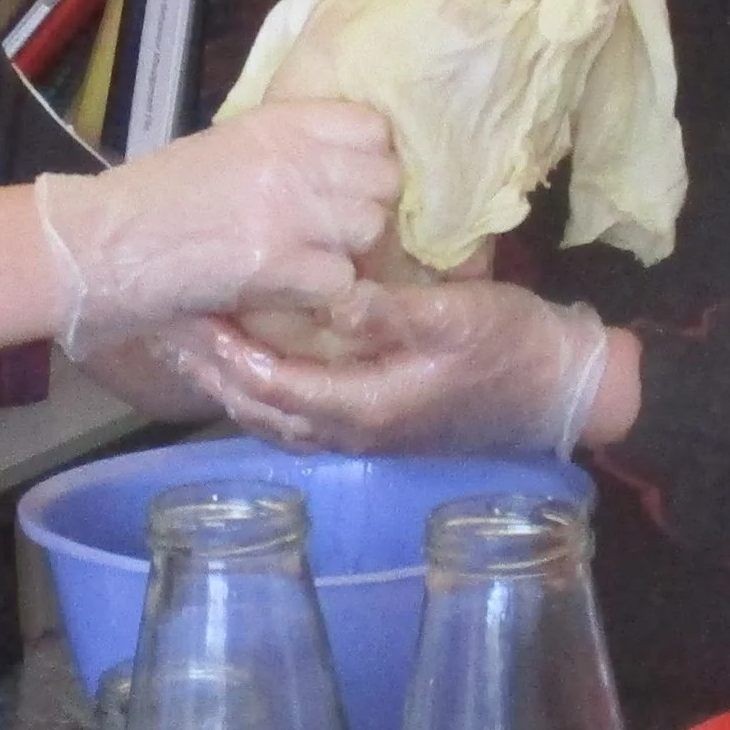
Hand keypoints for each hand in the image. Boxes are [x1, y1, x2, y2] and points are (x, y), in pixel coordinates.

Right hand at [35, 105, 398, 358]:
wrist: (105, 244)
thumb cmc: (157, 198)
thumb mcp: (227, 149)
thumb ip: (287, 150)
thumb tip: (342, 166)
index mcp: (280, 123)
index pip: (374, 128)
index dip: (372, 159)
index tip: (351, 182)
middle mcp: (294, 159)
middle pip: (384, 181)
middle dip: (366, 208)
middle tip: (335, 231)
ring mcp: (292, 212)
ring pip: (370, 231)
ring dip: (348, 252)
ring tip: (311, 262)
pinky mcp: (282, 266)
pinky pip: (341, 281)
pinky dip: (323, 294)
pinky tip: (291, 292)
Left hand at [202, 279, 616, 457]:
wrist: (559, 389)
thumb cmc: (508, 346)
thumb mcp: (453, 317)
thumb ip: (385, 312)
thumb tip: (324, 297)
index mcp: (361, 407)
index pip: (268, 384)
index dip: (224, 350)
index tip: (188, 310)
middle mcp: (351, 432)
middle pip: (258, 408)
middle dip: (212, 369)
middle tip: (169, 325)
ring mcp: (362, 433)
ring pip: (274, 418)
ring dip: (231, 384)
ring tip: (194, 345)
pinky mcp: (374, 422)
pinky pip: (298, 415)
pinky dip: (264, 391)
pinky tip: (253, 362)